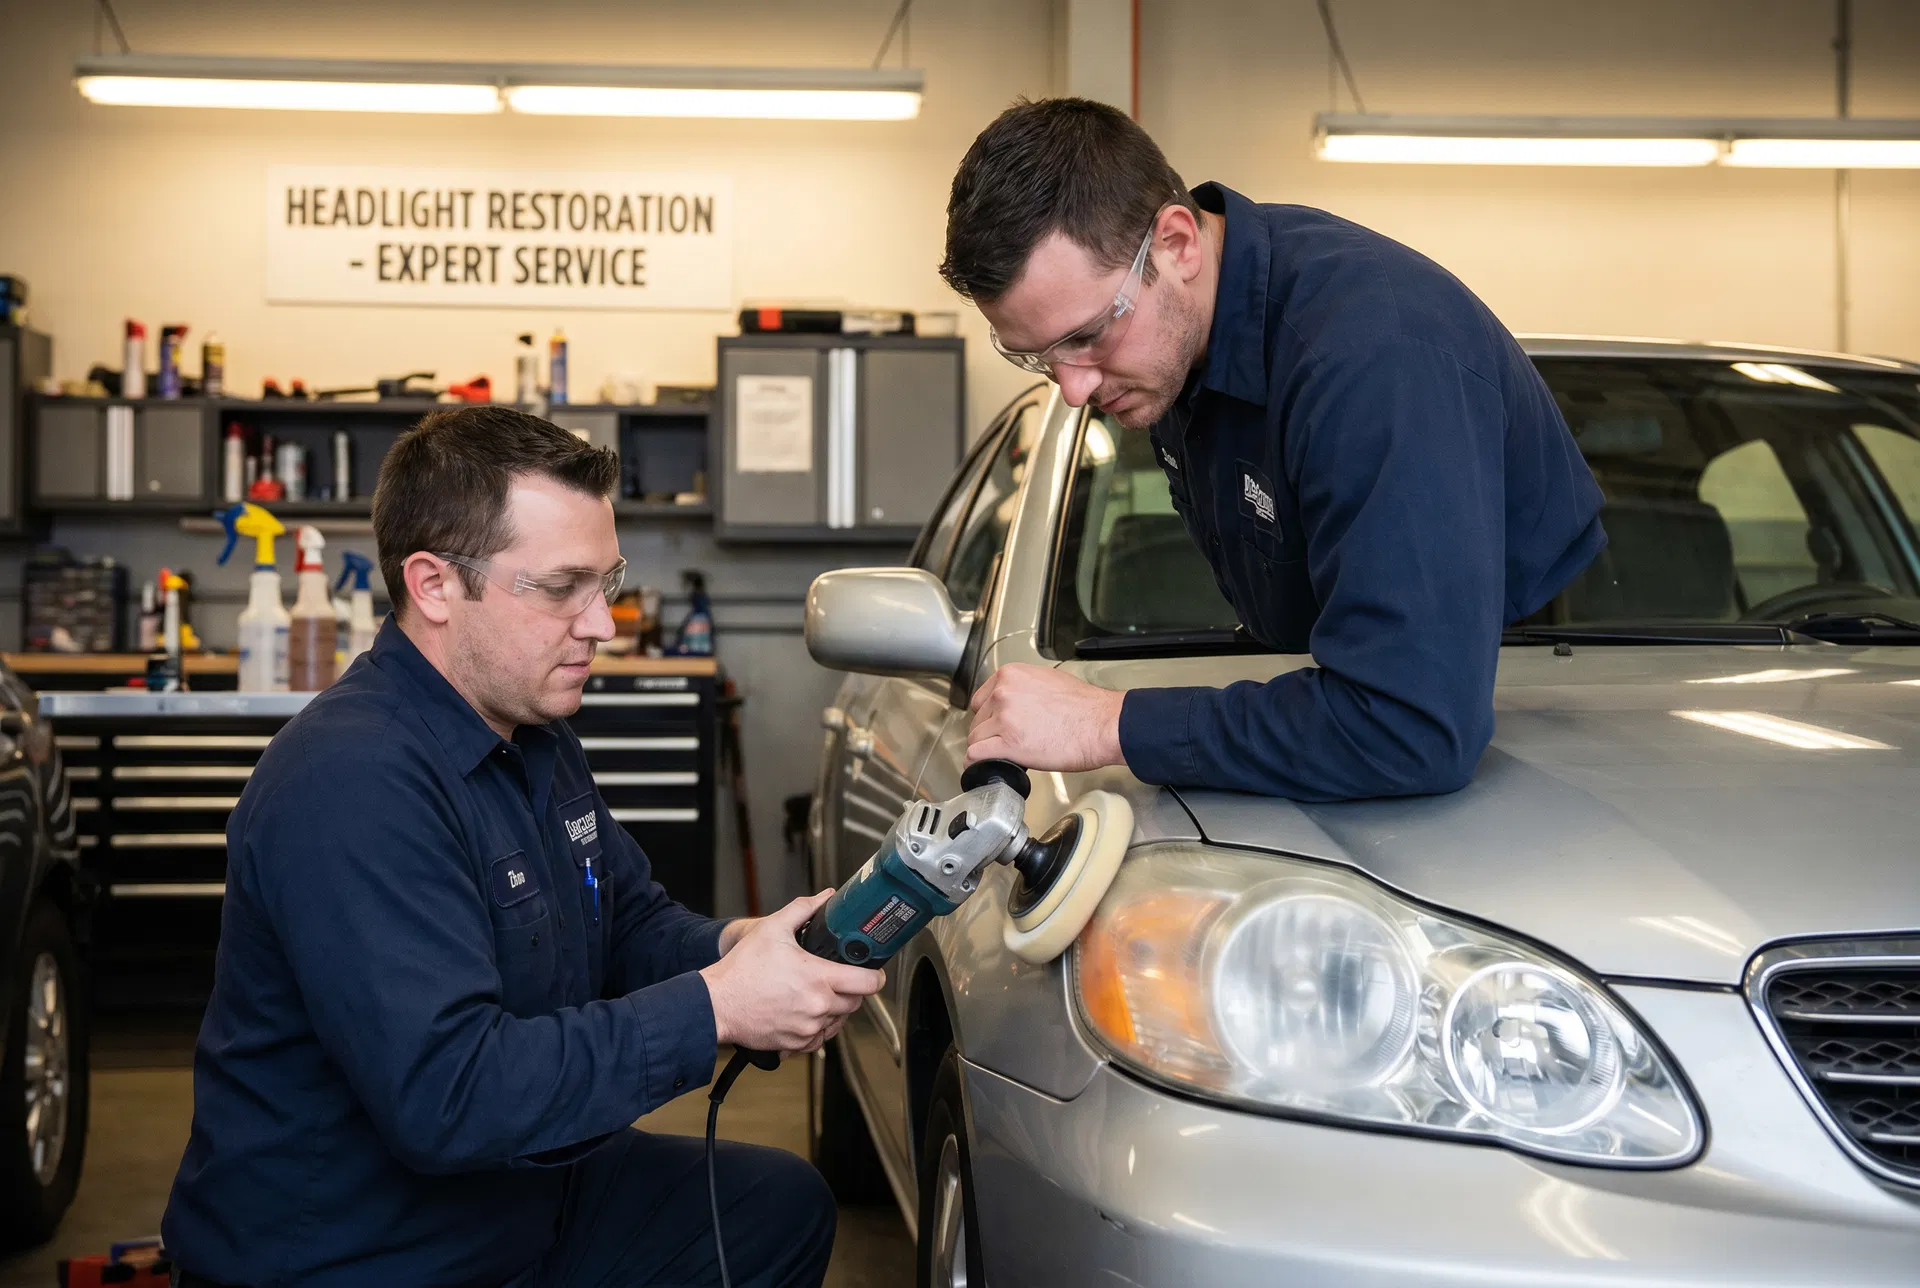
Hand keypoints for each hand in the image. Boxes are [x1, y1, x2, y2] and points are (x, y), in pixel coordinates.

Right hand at [699, 891, 884, 1053]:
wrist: (716, 1004)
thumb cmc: (741, 970)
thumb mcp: (772, 929)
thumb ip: (803, 910)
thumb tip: (825, 897)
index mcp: (819, 978)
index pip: (868, 983)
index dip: (875, 976)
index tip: (872, 972)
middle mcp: (818, 1006)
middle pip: (856, 1002)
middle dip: (851, 990)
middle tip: (836, 979)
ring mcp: (808, 1028)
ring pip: (838, 1021)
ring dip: (834, 1009)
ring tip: (815, 994)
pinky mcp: (796, 1044)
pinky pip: (820, 1038)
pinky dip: (818, 1027)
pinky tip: (804, 1012)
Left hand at [967, 664, 1125, 770]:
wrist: (1102, 725)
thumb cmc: (1085, 707)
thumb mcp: (1048, 681)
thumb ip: (1023, 688)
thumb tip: (1015, 701)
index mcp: (1011, 676)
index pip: (981, 698)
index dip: (989, 715)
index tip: (996, 724)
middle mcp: (1003, 693)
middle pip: (977, 718)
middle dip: (989, 732)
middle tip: (1006, 740)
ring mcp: (1003, 719)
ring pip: (976, 738)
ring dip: (986, 748)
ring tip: (1002, 754)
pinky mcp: (1008, 744)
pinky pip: (976, 755)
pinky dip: (978, 762)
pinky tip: (985, 765)